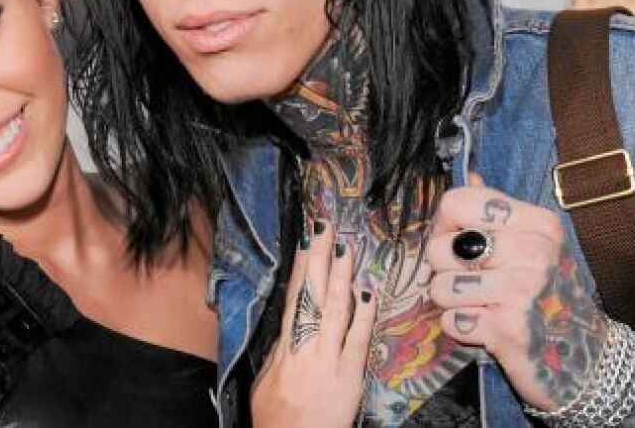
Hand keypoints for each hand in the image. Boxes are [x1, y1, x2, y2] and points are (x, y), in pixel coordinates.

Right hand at [251, 219, 377, 427]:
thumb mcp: (266, 384)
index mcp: (283, 350)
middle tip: (326, 226)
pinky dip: (363, 315)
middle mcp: (304, 350)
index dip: (300, 267)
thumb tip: (289, 327)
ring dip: (340, 276)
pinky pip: (358, 341)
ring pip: (335, 310)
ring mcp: (328, 362)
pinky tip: (367, 293)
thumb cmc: (277, 422)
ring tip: (346, 247)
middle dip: (320, 258)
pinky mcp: (349, 378)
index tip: (307, 239)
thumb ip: (279, 354)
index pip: (293, 298)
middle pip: (313, 295)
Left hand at [427, 173, 608, 411]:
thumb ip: (495, 212)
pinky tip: (487, 328)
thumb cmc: (548, 295)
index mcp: (538, 223)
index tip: (461, 245)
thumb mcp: (532, 243)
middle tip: (476, 283)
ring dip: (453, 303)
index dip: (445, 227)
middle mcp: (534, 251)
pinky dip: (462, 328)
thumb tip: (470, 175)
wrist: (586, 358)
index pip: (455, 202)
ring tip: (482, 305)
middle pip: (440, 247)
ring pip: (440, 287)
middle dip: (445, 270)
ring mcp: (524, 290)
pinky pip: (451, 321)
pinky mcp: (510, 329)